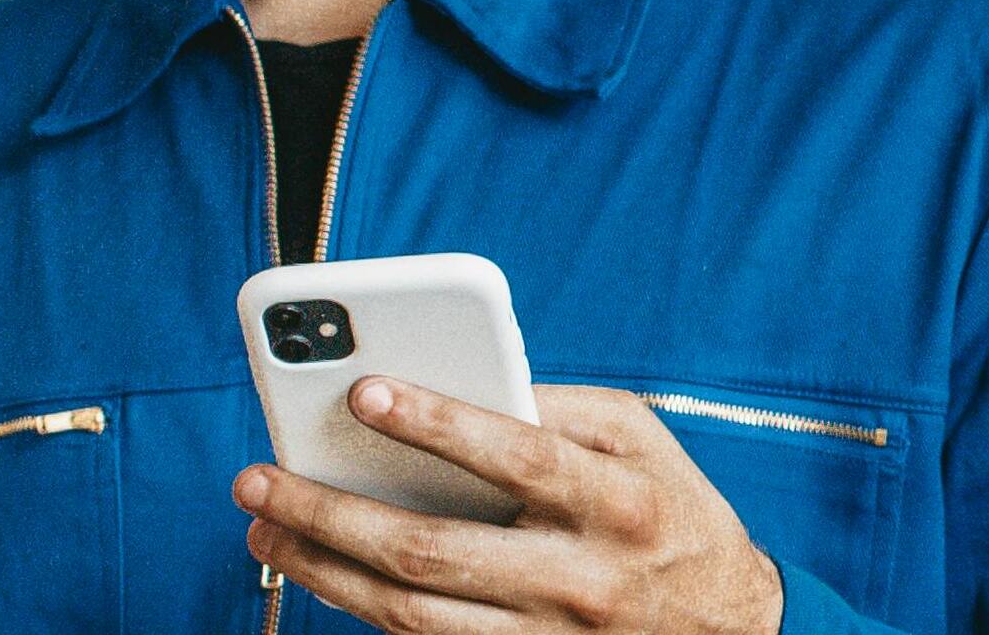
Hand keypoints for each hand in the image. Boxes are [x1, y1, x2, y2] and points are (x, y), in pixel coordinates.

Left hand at [232, 378, 782, 633]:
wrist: (730, 630)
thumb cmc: (667, 509)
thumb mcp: (641, 440)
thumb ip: (558, 405)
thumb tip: (458, 379)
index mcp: (618, 503)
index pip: (520, 457)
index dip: (440, 423)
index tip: (363, 390)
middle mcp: (582, 580)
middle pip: (435, 552)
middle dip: (332, 513)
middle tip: (258, 478)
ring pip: (414, 615)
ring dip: (324, 571)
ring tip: (264, 527)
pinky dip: (363, 611)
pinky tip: (317, 572)